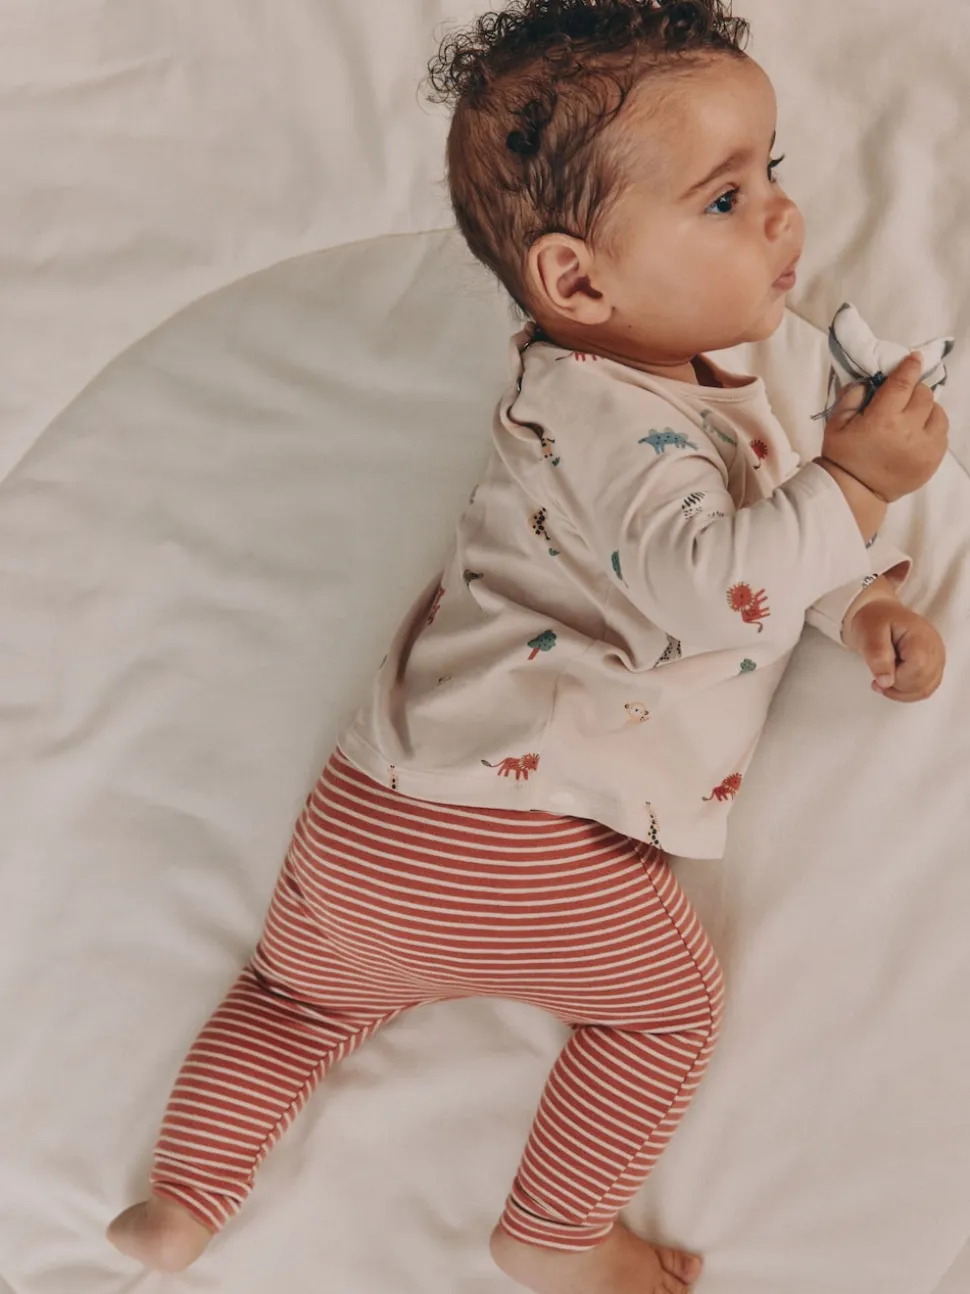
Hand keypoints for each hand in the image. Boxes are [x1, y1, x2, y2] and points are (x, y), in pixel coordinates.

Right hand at [821, 352, 948, 502]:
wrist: (855, 492)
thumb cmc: (843, 456)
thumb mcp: (836, 423)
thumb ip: (852, 396)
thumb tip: (869, 381)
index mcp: (882, 419)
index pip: (903, 383)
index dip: (910, 367)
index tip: (915, 358)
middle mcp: (908, 431)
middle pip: (924, 395)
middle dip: (914, 391)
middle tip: (902, 398)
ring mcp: (924, 447)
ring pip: (938, 413)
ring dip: (927, 410)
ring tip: (912, 417)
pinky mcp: (933, 461)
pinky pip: (942, 434)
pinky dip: (932, 428)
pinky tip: (917, 433)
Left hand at [843, 599, 945, 701]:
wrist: (879, 614)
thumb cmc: (874, 621)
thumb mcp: (869, 634)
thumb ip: (877, 657)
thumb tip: (886, 682)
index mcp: (920, 636)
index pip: (918, 668)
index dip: (898, 678)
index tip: (879, 674)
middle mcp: (934, 647)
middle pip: (923, 682)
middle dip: (897, 687)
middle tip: (877, 679)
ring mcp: (936, 657)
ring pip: (926, 689)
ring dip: (901, 692)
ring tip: (883, 682)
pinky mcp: (932, 665)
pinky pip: (925, 688)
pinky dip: (908, 692)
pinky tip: (893, 684)